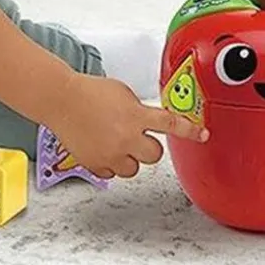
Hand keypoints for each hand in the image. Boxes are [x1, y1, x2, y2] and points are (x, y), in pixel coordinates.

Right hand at [46, 74, 208, 180]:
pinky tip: (102, 147)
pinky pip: (112, 173)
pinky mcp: (96, 165)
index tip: (202, 135)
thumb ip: (140, 109)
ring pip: (134, 169)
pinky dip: (110, 164)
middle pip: (155, 156)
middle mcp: (126, 138)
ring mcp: (111, 154)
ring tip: (116, 142)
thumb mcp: (123, 92)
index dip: (190, 131)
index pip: (171, 125)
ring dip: (129, 157)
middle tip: (138, 137)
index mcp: (136, 116)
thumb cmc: (89, 91)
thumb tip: (148, 120)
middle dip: (149, 147)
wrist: (61, 100)